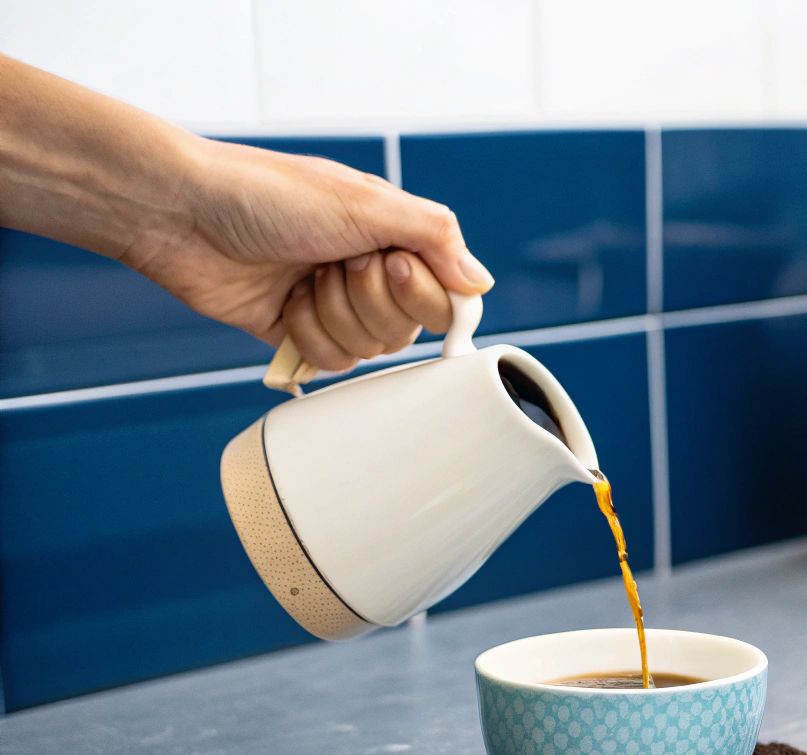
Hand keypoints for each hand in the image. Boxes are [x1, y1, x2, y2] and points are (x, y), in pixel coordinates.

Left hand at [132, 138, 494, 372]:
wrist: (181, 212)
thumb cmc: (266, 193)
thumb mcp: (366, 201)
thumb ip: (436, 236)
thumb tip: (479, 284)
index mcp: (393, 235)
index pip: (447, 293)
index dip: (422, 291)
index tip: (389, 261)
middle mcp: (369, 271)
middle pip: (409, 328)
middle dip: (368, 301)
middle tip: (334, 262)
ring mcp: (332, 304)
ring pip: (369, 350)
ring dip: (334, 316)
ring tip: (303, 278)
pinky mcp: (296, 331)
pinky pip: (329, 363)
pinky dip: (307, 336)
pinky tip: (284, 304)